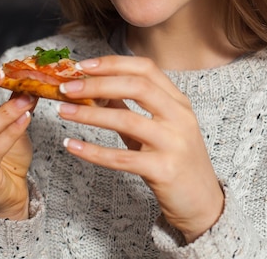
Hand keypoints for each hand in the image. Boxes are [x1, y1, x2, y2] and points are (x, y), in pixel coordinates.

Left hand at [57, 55, 223, 242]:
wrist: (202, 202)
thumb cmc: (177, 161)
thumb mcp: (159, 128)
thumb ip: (131, 108)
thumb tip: (98, 90)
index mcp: (178, 101)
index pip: (145, 69)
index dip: (113, 63)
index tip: (83, 64)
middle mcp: (179, 117)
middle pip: (137, 87)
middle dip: (98, 83)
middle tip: (67, 87)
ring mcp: (174, 143)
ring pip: (127, 119)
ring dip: (90, 114)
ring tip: (64, 111)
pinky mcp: (164, 170)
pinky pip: (121, 158)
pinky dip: (92, 151)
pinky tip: (72, 145)